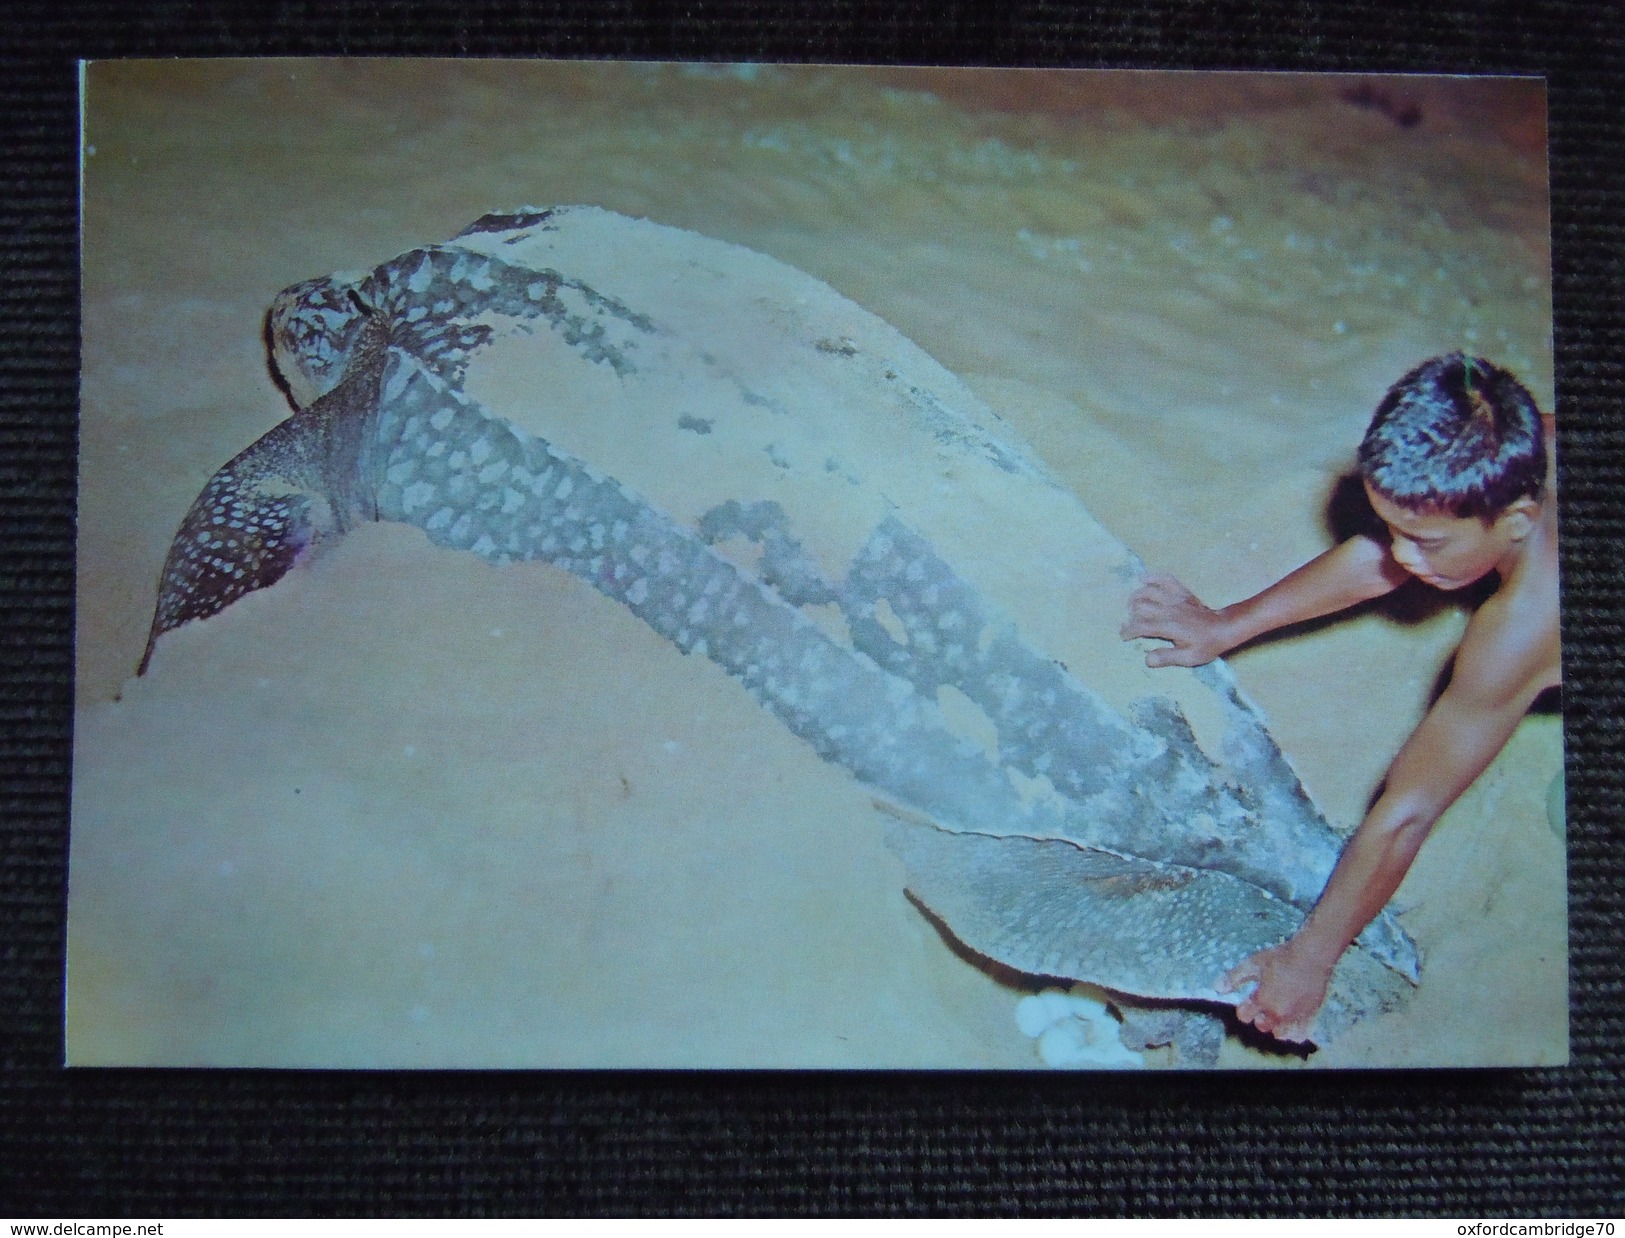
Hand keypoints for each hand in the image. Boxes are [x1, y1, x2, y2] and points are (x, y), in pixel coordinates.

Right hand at [1120, 573, 1231, 667]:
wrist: (1224, 627)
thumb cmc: (1207, 645)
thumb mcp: (1189, 658)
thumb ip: (1167, 658)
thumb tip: (1147, 659)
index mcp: (1169, 626)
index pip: (1141, 626)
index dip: (1128, 631)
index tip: (1124, 636)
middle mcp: (1169, 610)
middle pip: (1140, 606)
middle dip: (1131, 615)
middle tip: (1132, 623)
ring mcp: (1176, 598)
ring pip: (1148, 591)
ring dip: (1137, 597)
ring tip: (1133, 605)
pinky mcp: (1182, 592)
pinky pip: (1165, 579)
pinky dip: (1153, 578)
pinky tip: (1144, 579)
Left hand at [1216, 938, 1334, 1042]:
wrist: (1312, 955)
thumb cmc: (1281, 957)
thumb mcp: (1254, 963)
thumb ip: (1235, 977)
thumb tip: (1217, 988)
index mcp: (1262, 999)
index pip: (1244, 1015)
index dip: (1244, 1007)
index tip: (1250, 999)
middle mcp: (1278, 1012)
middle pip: (1261, 1026)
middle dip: (1260, 1017)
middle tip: (1266, 1004)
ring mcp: (1295, 1016)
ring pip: (1279, 1034)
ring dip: (1276, 1026)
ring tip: (1278, 1013)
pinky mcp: (1310, 1017)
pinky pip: (1299, 1035)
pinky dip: (1293, 1032)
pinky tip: (1291, 1022)